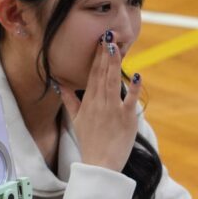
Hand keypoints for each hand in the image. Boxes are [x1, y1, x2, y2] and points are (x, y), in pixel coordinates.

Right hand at [57, 33, 140, 171]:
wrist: (100, 163)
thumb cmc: (90, 141)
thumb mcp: (76, 119)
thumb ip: (69, 100)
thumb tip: (60, 85)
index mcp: (88, 101)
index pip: (92, 74)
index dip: (96, 57)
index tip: (100, 41)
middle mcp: (99, 103)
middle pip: (102, 74)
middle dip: (105, 54)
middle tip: (108, 35)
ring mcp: (113, 109)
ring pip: (112, 82)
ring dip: (114, 64)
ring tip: (115, 46)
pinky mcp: (126, 118)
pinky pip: (129, 100)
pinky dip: (132, 88)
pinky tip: (137, 75)